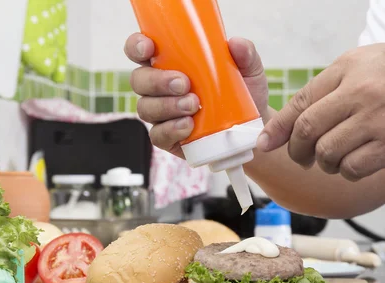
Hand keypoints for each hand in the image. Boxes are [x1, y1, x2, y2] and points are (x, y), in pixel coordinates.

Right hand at [124, 33, 268, 157]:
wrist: (248, 131)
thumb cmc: (241, 96)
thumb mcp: (248, 71)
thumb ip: (244, 54)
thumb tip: (236, 43)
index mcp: (169, 63)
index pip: (141, 50)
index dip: (136, 46)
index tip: (148, 48)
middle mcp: (159, 88)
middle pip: (139, 80)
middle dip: (157, 81)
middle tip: (184, 83)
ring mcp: (161, 114)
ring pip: (145, 107)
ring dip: (167, 105)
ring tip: (193, 106)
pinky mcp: (166, 138)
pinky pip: (158, 135)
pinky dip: (171, 129)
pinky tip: (188, 126)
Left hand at [258, 43, 384, 180]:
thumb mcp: (372, 62)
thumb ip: (334, 84)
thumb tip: (299, 113)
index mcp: (350, 69)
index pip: (301, 102)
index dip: (277, 128)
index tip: (264, 143)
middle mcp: (361, 93)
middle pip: (307, 131)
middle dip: (296, 150)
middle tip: (301, 156)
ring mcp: (378, 121)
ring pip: (327, 154)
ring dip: (325, 163)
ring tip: (336, 157)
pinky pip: (352, 169)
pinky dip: (348, 171)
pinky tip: (358, 162)